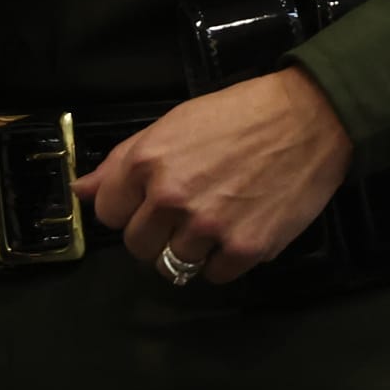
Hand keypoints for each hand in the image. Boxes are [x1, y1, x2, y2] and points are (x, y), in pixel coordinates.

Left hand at [75, 71, 355, 287]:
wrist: (309, 118)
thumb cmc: (239, 114)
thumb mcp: (173, 124)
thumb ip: (122, 161)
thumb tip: (81, 191)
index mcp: (147, 161)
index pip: (107, 213)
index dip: (127, 208)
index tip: (148, 201)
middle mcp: (171, 197)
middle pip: (138, 246)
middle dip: (156, 234)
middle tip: (183, 214)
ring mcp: (207, 227)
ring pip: (173, 266)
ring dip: (189, 250)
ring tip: (213, 222)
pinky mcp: (244, 249)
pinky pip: (214, 276)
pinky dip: (222, 260)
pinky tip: (237, 231)